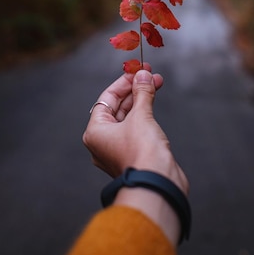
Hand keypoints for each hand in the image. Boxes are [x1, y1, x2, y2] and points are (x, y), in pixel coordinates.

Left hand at [83, 68, 187, 195]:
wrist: (158, 184)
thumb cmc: (142, 153)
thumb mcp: (141, 116)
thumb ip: (141, 92)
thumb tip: (143, 75)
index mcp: (95, 132)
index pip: (107, 99)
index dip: (123, 82)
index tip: (138, 70)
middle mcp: (103, 142)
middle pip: (117, 107)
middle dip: (134, 89)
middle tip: (149, 75)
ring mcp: (118, 149)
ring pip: (128, 117)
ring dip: (141, 99)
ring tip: (156, 83)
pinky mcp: (134, 154)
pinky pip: (136, 128)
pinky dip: (144, 114)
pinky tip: (154, 101)